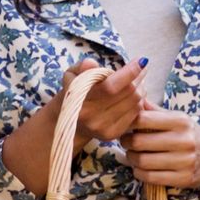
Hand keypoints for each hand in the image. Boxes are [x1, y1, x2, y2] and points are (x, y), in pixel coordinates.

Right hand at [1, 63, 153, 193]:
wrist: (60, 129)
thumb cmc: (67, 98)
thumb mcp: (69, 78)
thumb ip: (82, 70)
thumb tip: (93, 65)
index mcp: (82, 100)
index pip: (114, 85)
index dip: (130, 72)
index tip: (140, 62)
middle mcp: (94, 117)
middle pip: (131, 95)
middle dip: (137, 81)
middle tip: (137, 71)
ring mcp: (104, 130)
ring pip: (136, 106)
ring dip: (139, 93)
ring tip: (133, 83)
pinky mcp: (112, 137)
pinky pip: (134, 119)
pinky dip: (137, 108)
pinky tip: (130, 101)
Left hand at [130, 106, 199, 199]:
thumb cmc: (192, 136)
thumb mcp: (179, 119)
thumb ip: (156, 111)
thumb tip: (134, 96)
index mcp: (180, 121)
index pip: (143, 119)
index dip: (128, 123)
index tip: (125, 126)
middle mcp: (184, 140)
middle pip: (139, 142)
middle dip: (126, 143)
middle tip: (126, 143)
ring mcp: (185, 161)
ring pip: (143, 161)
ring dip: (132, 159)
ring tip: (133, 156)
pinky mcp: (184, 178)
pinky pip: (151, 177)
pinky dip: (140, 173)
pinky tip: (140, 169)